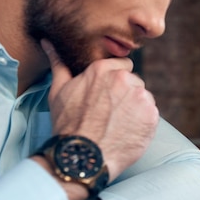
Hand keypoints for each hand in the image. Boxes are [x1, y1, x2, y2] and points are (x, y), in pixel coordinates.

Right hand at [42, 40, 158, 180]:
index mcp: (103, 69)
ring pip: (143, 98)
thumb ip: (59, 64)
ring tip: (117, 125)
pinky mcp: (152, 116)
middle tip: (110, 114)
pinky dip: (143, 123)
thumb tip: (48, 42)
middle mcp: (125, 79)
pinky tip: (127, 132)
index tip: (108, 96)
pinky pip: (151, 114)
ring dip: (135, 108)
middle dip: (125, 95)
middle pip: (134, 82)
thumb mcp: (58, 91)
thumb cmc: (67, 125)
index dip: (116, 81)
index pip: (123, 65)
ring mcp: (140, 97)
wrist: (82, 157)